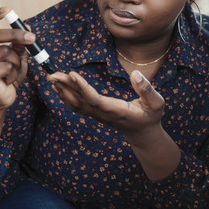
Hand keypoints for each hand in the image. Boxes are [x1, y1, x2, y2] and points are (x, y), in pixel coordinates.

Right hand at [0, 7, 32, 111]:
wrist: (1, 99)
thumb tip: (28, 26)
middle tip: (32, 38)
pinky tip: (7, 80)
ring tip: (12, 72)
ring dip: (16, 63)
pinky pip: (6, 66)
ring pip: (5, 52)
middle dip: (16, 35)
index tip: (8, 10)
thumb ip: (20, 43)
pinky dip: (12, 73)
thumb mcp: (17, 56)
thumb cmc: (7, 75)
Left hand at [48, 70, 164, 140]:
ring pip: (76, 104)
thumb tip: (135, 74)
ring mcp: (98, 115)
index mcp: (117, 111)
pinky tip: (59, 87)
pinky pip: (77, 106)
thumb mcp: (156, 103)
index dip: (83, 88)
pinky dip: (66, 96)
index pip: (96, 100)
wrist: (143, 134)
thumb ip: (147, 89)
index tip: (72, 74)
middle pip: (81, 101)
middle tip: (52, 74)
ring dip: (63, 91)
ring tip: (52, 77)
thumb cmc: (151, 117)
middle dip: (66, 87)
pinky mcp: (95, 113)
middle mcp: (104, 114)